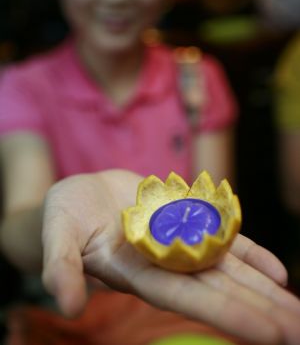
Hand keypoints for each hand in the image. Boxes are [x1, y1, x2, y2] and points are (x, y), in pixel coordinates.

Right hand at [42, 170, 299, 343]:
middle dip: (259, 309)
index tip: (269, 333)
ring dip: (263, 288)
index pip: (186, 298)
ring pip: (227, 268)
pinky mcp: (184, 221)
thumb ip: (61, 267)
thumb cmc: (63, 217)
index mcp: (137, 272)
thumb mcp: (56, 238)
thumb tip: (67, 305)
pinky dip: (250, 254)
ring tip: (297, 309)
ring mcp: (178, 243)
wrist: (81, 195)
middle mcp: (164, 264)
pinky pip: (222, 238)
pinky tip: (278, 272)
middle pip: (218, 289)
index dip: (226, 313)